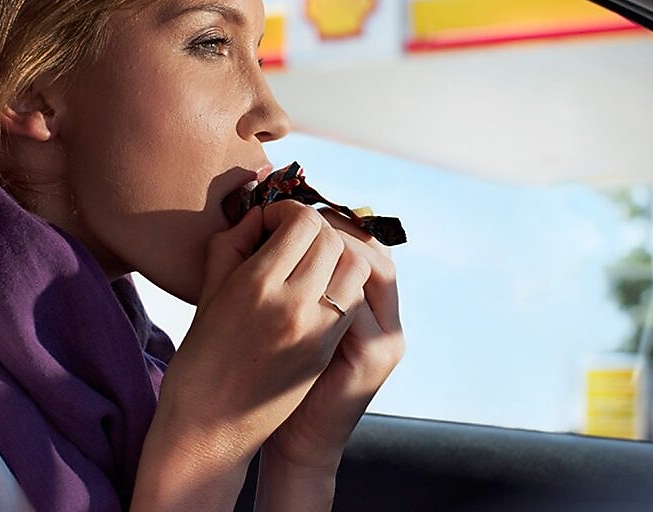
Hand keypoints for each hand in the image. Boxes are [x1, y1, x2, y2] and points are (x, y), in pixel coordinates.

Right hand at [137, 200, 364, 507]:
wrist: (210, 424)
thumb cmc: (200, 355)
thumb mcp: (209, 290)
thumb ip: (234, 242)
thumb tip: (260, 214)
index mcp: (258, 284)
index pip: (302, 221)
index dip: (287, 211)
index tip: (271, 222)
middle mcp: (294, 304)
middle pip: (331, 239)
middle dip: (314, 227)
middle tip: (292, 235)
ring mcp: (317, 329)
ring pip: (354, 265)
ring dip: (337, 252)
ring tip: (313, 258)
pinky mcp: (327, 349)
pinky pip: (352, 298)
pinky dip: (343, 281)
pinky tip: (320, 285)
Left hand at [262, 208, 403, 473]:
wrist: (295, 440)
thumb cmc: (282, 380)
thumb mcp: (294, 320)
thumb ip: (294, 278)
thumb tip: (266, 222)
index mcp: (369, 304)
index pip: (363, 241)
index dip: (329, 221)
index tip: (291, 212)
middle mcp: (386, 317)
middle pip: (372, 246)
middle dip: (329, 227)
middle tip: (289, 218)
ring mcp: (386, 337)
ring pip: (371, 266)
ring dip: (330, 246)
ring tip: (290, 241)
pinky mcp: (374, 357)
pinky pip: (358, 301)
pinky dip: (326, 280)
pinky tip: (291, 273)